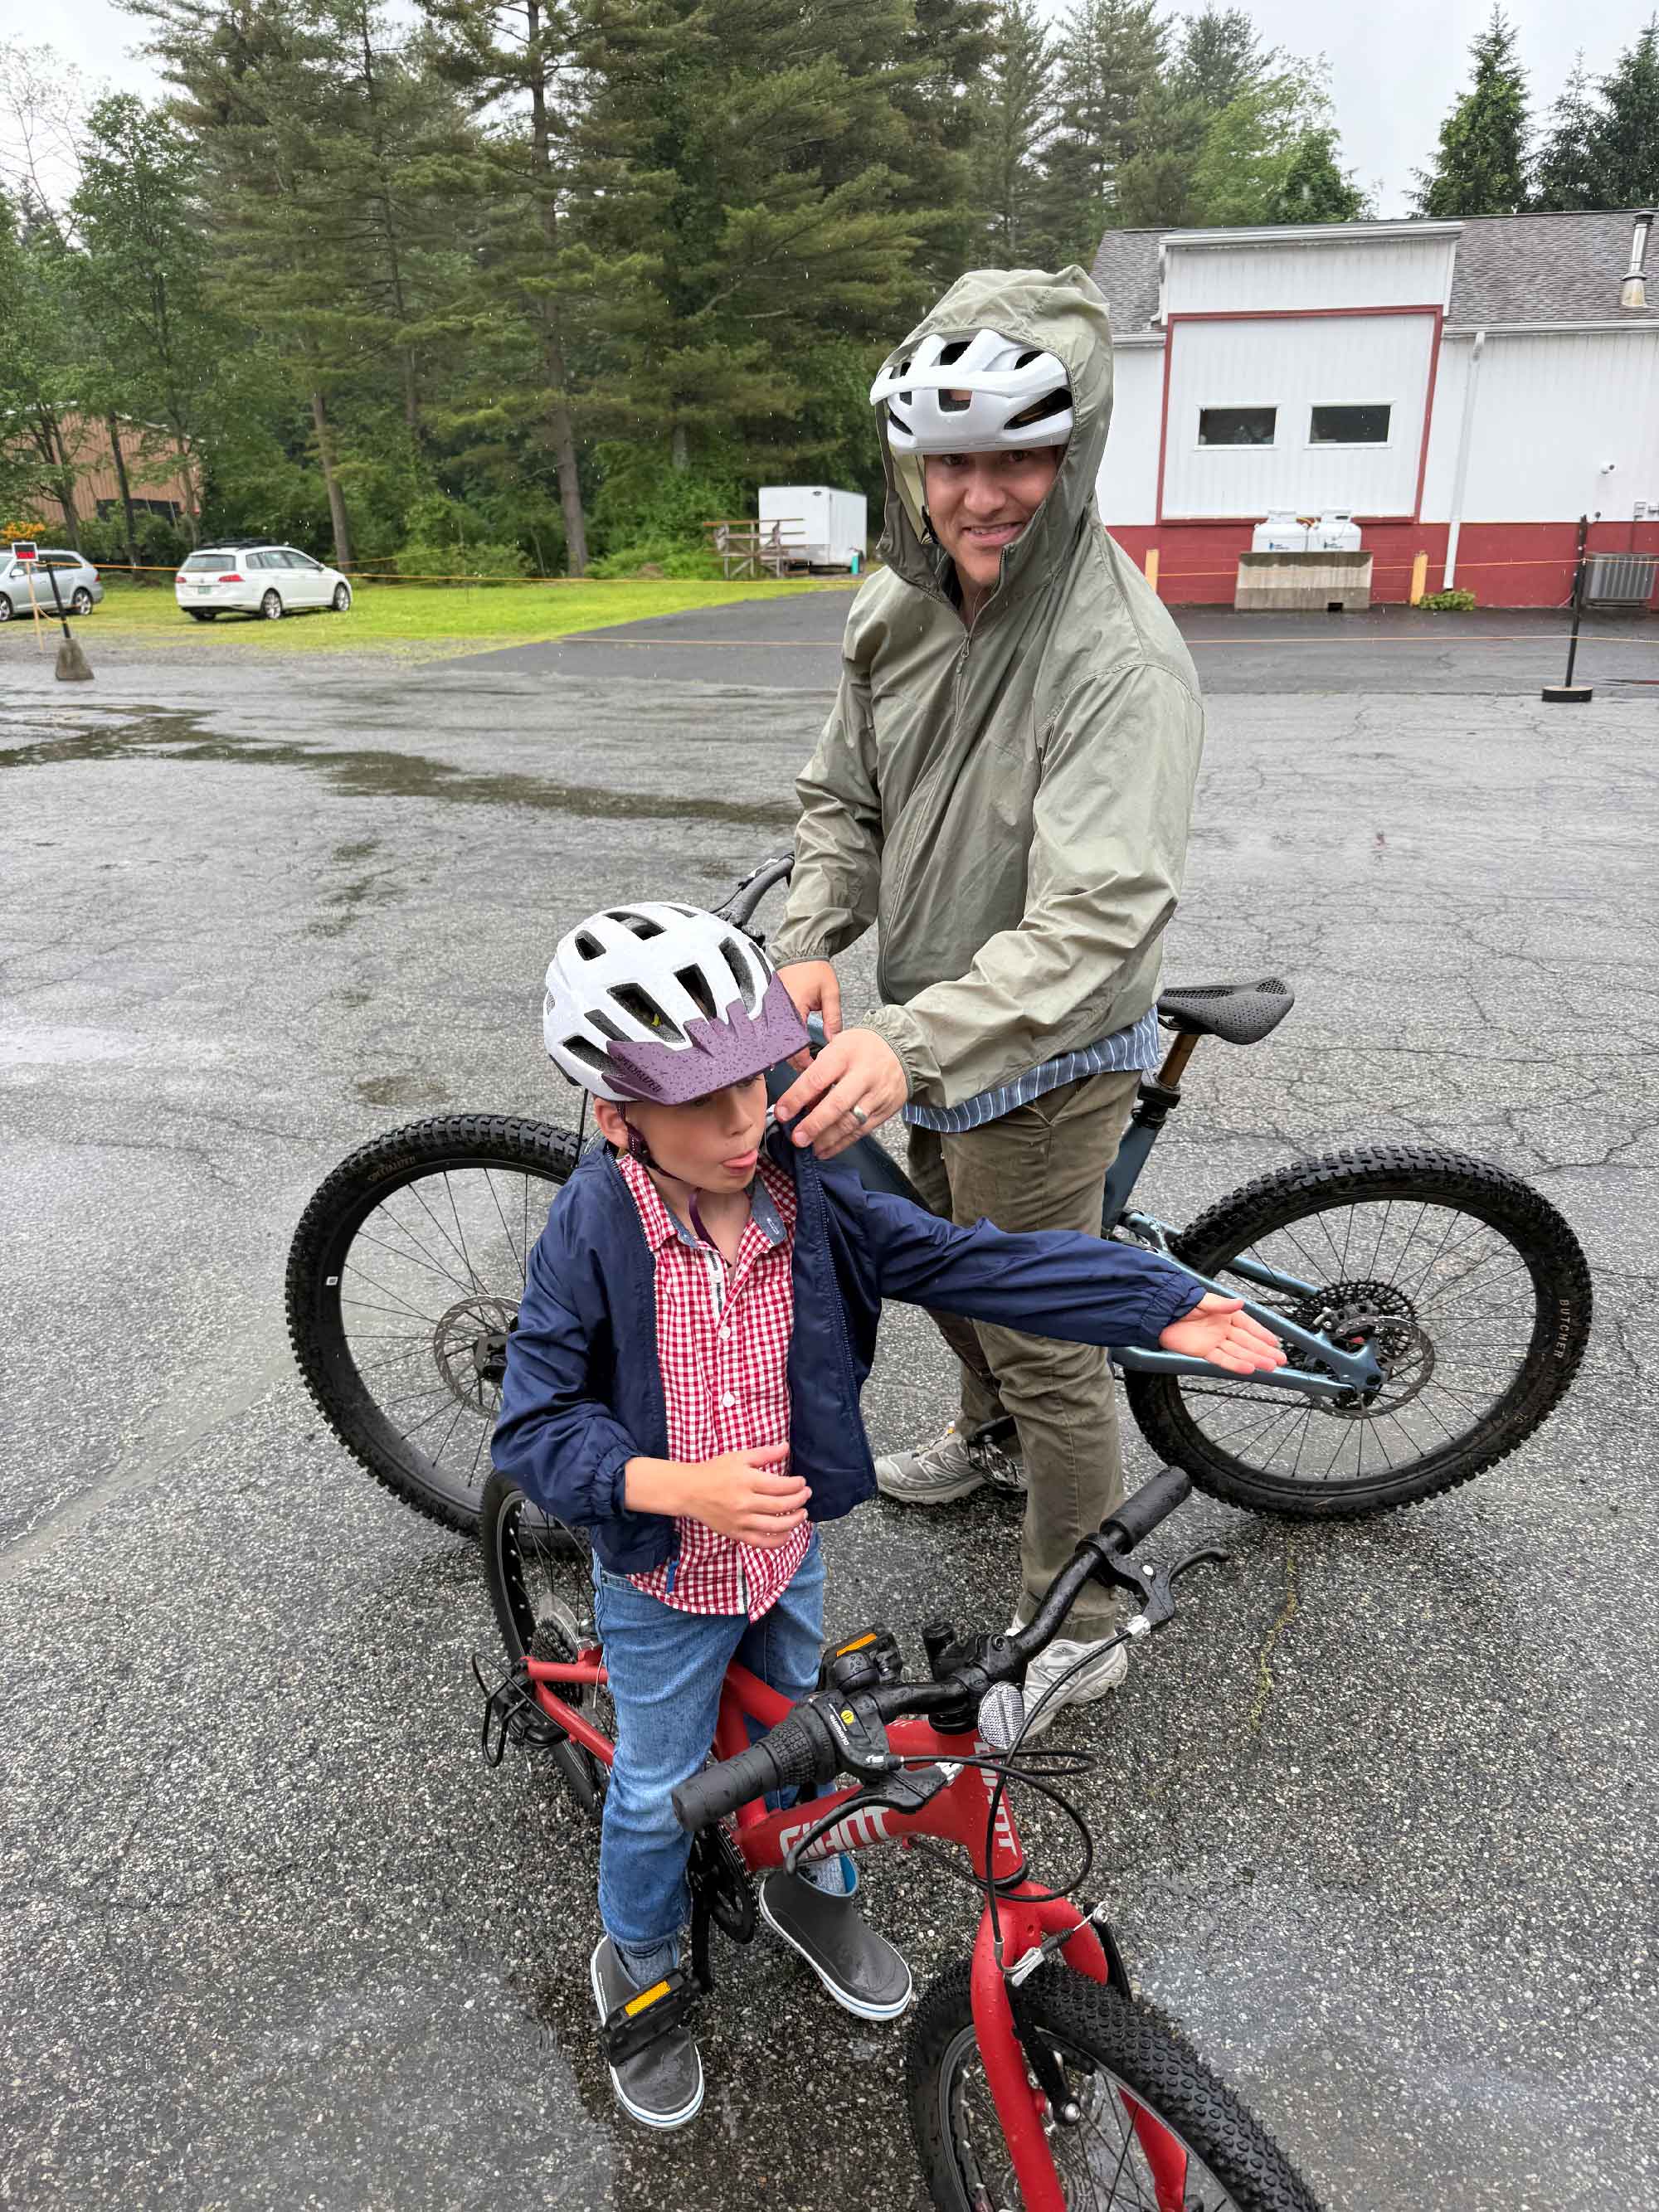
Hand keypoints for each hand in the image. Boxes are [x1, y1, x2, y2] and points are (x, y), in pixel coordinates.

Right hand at [684, 1444, 811, 1548]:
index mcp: (747, 1481)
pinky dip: (777, 1541)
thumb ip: (765, 1453)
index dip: (797, 1485)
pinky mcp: (735, 1534)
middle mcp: (745, 1503)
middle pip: (781, 1505)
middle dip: (800, 1500)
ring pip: (775, 1526)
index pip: (781, 1486)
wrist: (689, 1491)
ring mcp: (740, 1521)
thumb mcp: (739, 1457)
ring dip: (794, 1521)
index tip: (802, 1482)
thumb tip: (786, 1447)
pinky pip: (761, 1542)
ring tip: (802, 1514)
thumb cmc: (715, 1471)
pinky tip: (787, 1534)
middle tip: (806, 1495)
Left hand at [772, 1028, 906, 1158]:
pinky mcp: (886, 1110)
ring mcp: (877, 1094)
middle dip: (814, 1124)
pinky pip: (862, 1131)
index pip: (817, 1078)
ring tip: (811, 1147)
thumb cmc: (861, 1048)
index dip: (797, 1098)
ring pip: (851, 1122)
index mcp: (845, 1053)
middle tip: (797, 1138)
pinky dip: (843, 1143)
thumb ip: (819, 1074)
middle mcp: (864, 1074)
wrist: (901, 1049)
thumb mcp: (837, 1047)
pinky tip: (827, 1150)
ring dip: (828, 1138)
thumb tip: (800, 1106)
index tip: (782, 1113)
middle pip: (837, 1104)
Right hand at [776, 960, 840, 1071]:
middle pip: (782, 1047)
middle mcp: (777, 1011)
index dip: (804, 1061)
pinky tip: (791, 1046)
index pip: (795, 1045)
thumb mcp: (830, 993)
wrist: (799, 952)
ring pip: (776, 1040)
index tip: (814, 1068)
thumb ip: (833, 1019)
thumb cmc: (814, 968)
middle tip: (809, 1069)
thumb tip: (834, 1041)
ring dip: (788, 1052)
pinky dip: (782, 1040)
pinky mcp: (769, 1007)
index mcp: (792, 1008)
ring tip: (802, 1060)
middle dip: (795, 1061)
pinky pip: (773, 1030)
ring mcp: (771, 1009)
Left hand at [1158, 1293, 1288, 1375]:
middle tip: (1281, 1360)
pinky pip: (1223, 1359)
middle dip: (1265, 1351)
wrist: (1160, 1313)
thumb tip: (1240, 1302)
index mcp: (1226, 1314)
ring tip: (1271, 1366)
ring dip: (1255, 1359)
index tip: (1276, 1342)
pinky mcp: (1204, 1352)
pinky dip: (1236, 1364)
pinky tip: (1249, 1368)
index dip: (1263, 1334)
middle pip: (1248, 1342)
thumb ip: (1221, 1305)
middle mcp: (1223, 1329)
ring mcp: (1215, 1341)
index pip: (1249, 1326)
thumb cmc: (1181, 1302)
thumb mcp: (1203, 1300)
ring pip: (1239, 1353)